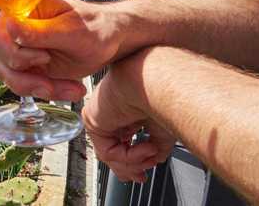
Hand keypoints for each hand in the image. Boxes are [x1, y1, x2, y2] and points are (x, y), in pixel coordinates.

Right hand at [0, 0, 120, 98]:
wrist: (109, 40)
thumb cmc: (95, 27)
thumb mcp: (71, 31)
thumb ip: (39, 31)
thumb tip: (9, 26)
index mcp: (22, 9)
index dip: (14, 53)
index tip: (44, 57)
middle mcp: (15, 28)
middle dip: (26, 78)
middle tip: (52, 81)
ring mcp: (18, 48)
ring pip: (8, 76)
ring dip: (38, 88)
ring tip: (71, 89)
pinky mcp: (26, 66)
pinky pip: (23, 85)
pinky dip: (46, 92)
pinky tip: (70, 89)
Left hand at [82, 51, 174, 182]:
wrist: (159, 83)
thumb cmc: (165, 96)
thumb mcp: (162, 130)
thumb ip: (154, 148)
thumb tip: (152, 160)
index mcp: (127, 110)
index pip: (121, 140)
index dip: (133, 160)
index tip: (143, 173)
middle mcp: (112, 112)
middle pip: (112, 149)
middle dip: (128, 167)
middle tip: (140, 176)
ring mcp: (101, 115)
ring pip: (109, 153)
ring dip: (134, 162)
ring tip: (152, 156)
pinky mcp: (92, 120)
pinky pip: (108, 151)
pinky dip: (129, 156)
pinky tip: (147, 148)